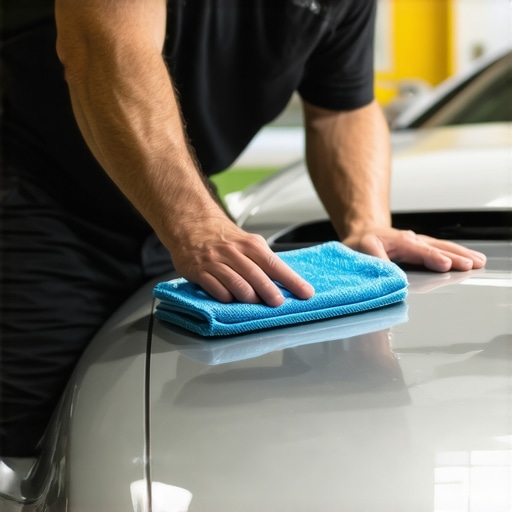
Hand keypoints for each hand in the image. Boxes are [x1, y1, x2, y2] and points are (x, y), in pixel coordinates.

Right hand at [169, 214, 314, 306]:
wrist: (191, 224)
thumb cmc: (223, 237)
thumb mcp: (247, 242)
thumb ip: (263, 261)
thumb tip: (284, 284)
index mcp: (251, 245)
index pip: (276, 264)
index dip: (292, 280)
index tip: (306, 293)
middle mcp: (234, 253)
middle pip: (257, 275)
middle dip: (270, 291)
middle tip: (279, 303)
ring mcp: (216, 262)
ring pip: (236, 284)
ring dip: (249, 298)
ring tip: (255, 304)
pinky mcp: (199, 271)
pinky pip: (215, 289)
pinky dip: (226, 298)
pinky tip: (231, 300)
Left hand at [342, 227, 485, 271]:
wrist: (363, 232)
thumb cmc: (361, 243)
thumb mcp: (361, 249)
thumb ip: (375, 260)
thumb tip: (390, 273)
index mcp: (397, 241)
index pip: (418, 250)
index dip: (431, 257)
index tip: (445, 264)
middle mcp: (410, 239)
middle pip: (435, 247)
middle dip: (454, 255)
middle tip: (471, 264)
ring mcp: (418, 242)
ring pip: (441, 246)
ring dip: (460, 253)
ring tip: (478, 261)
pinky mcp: (421, 246)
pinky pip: (441, 248)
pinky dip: (456, 253)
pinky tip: (469, 258)